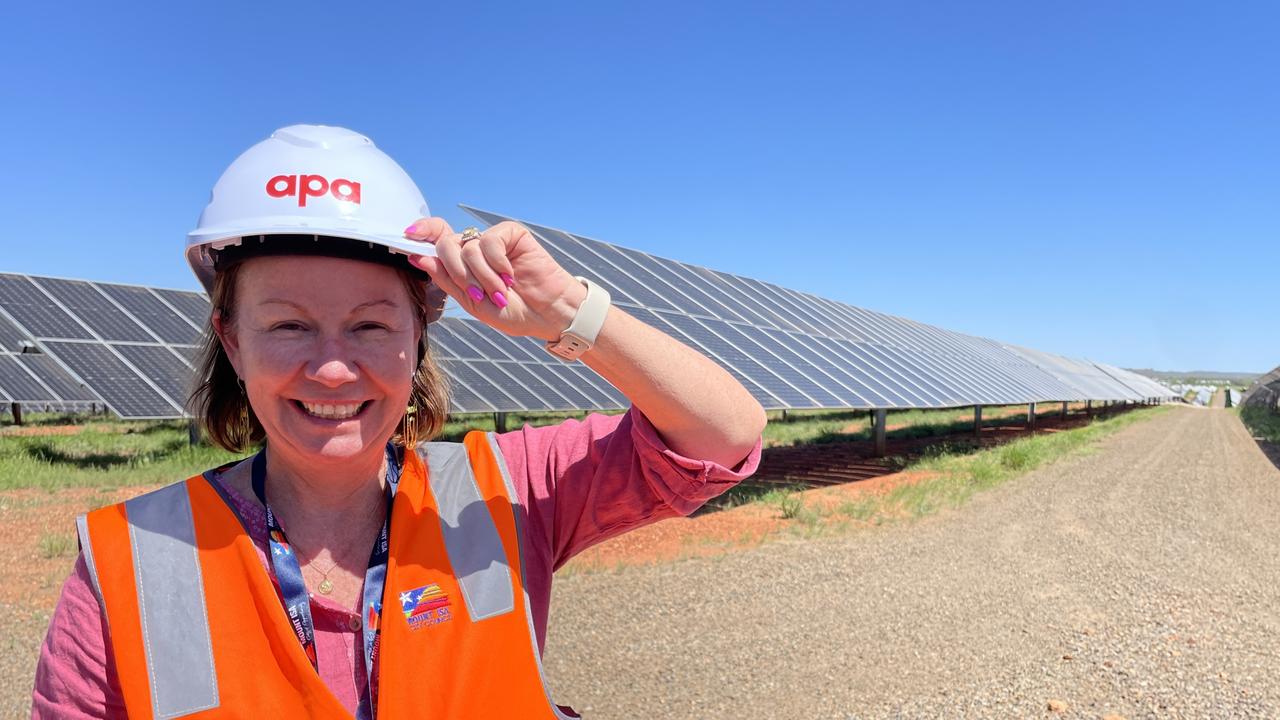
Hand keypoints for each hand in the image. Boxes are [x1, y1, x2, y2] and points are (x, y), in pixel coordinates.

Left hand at [403, 218, 586, 340]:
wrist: (548, 315)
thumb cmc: (513, 311)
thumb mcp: (473, 302)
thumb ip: (447, 279)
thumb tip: (419, 257)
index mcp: (463, 264)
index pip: (436, 239)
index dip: (421, 232)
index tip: (407, 234)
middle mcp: (476, 248)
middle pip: (446, 244)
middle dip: (457, 273)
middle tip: (478, 293)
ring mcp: (494, 240)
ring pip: (468, 247)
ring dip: (482, 276)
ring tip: (501, 291)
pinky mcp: (512, 234)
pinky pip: (490, 241)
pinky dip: (496, 263)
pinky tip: (510, 276)